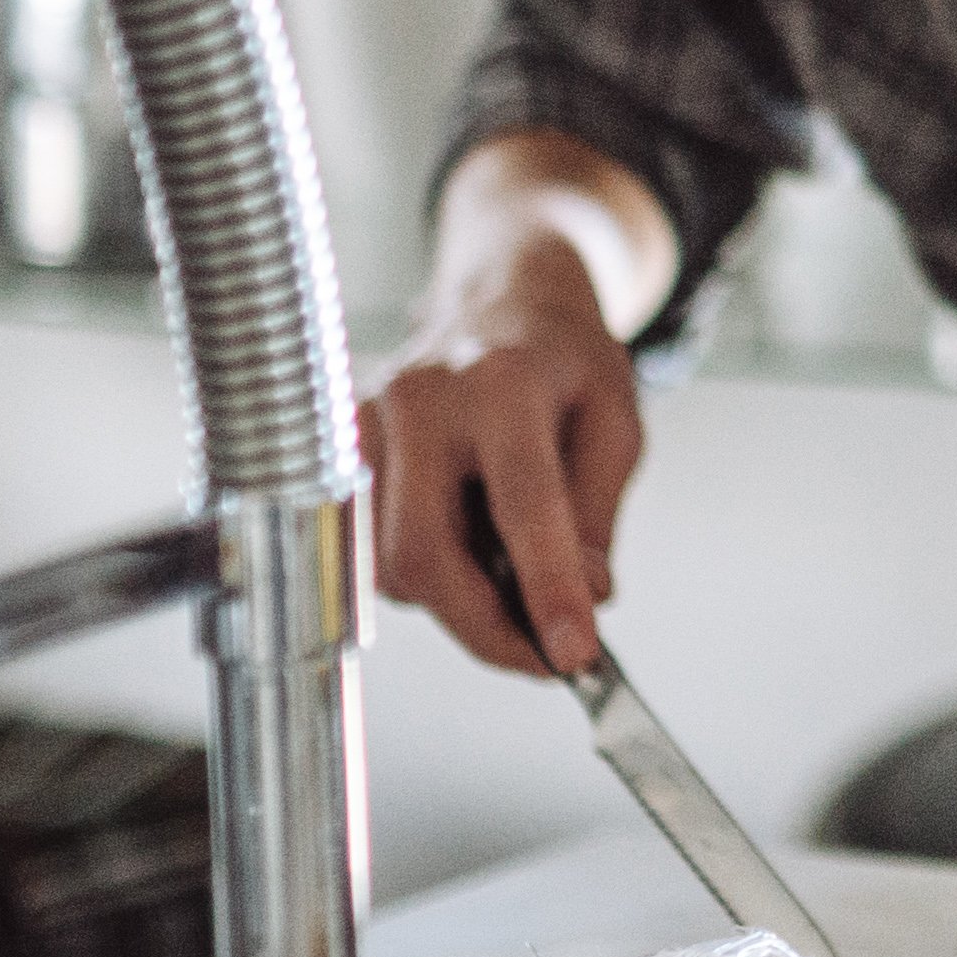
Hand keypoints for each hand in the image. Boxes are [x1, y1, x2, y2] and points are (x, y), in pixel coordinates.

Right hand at [369, 222, 647, 678]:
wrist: (503, 297)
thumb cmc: (564, 361)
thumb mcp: (615, 425)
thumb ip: (596, 516)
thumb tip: (582, 602)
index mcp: (503, 384)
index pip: (523, 505)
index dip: (547, 589)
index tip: (574, 656)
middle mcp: (421, 400)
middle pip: (426, 552)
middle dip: (486, 627)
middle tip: (543, 659)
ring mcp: (367, 423)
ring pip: (392, 563)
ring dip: (459, 605)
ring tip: (517, 589)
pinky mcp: (340, 449)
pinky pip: (372, 548)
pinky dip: (427, 575)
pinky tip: (470, 553)